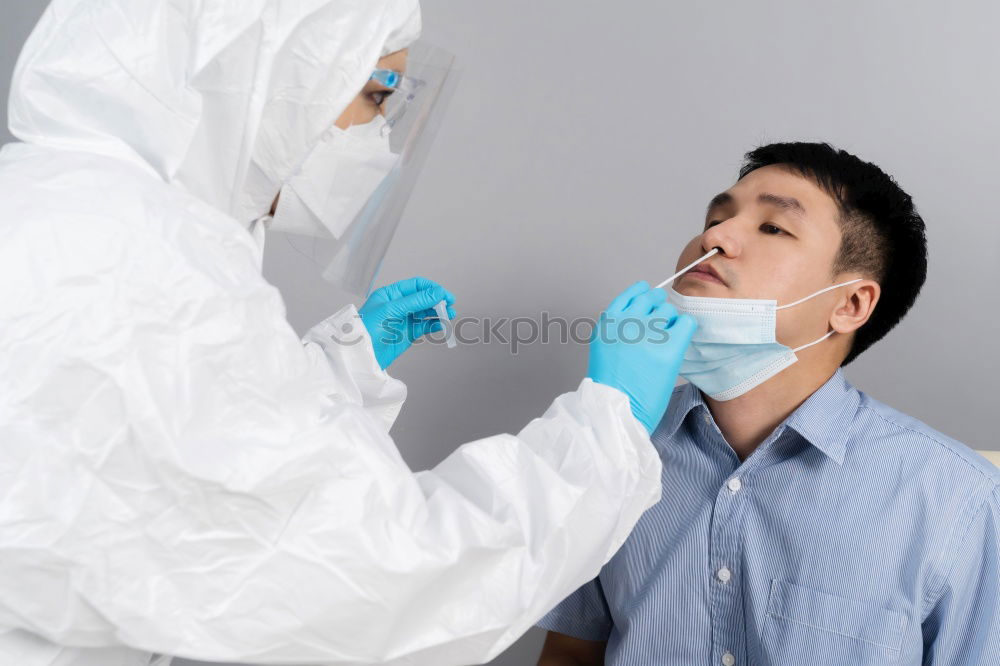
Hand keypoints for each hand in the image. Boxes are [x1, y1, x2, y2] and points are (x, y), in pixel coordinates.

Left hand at [359, 277, 455, 369]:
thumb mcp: (392, 310)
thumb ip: (416, 301)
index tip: (444, 294)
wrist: (361, 356)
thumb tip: (437, 292)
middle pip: (423, 298)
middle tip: (450, 305)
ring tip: (449, 315)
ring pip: (426, 312)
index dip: (431, 288)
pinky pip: (425, 326)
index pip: (416, 286)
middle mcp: (398, 305)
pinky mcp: (408, 334)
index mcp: (391, 294)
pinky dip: (434, 324)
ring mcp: (404, 320)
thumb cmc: (368, 329)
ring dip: (438, 312)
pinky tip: (441, 325)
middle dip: (437, 300)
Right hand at [587, 281, 696, 433]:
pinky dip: (685, 329)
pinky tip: (679, 342)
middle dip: (658, 307)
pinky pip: (686, 323)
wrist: (617, 411)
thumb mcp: (605, 349)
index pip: (631, 294)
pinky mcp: (669, 347)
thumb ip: (620, 329)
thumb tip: (645, 316)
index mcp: (608, 323)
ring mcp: (648, 334)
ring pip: (669, 310)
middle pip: (652, 298)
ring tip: (666, 342)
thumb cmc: (613, 387)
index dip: (643, 294)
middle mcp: (627, 322)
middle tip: (662, 324)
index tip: (649, 296)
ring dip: (671, 322)